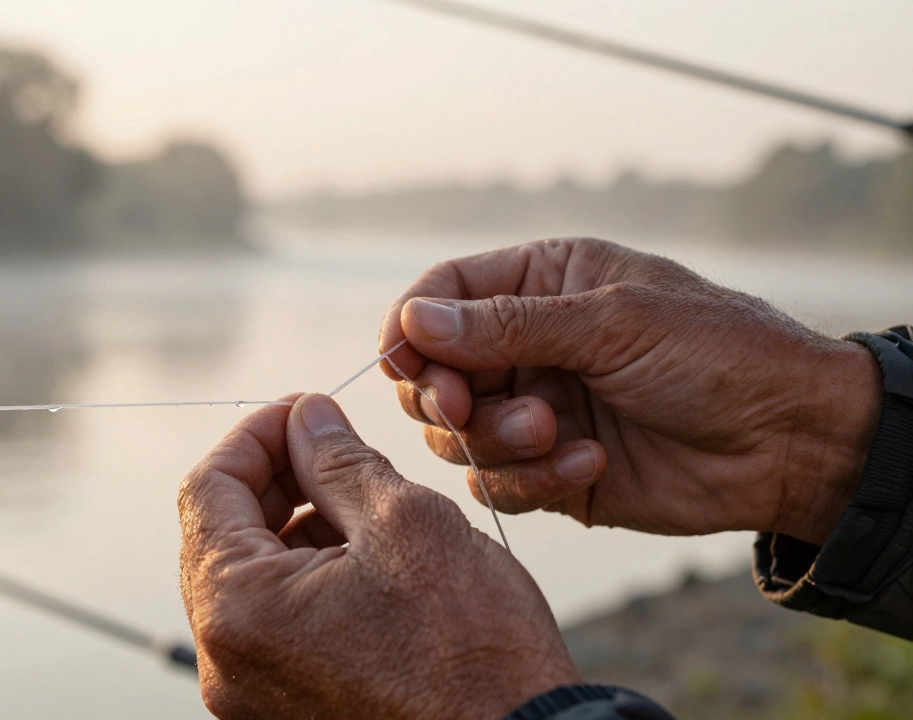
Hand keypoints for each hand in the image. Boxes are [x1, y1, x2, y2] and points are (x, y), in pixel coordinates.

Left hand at [178, 393, 579, 719]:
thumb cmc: (474, 654)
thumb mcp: (406, 523)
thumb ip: (338, 459)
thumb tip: (307, 419)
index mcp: (239, 608)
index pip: (206, 488)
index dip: (255, 434)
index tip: (303, 411)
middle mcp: (226, 661)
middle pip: (220, 534)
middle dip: (275, 478)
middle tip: (332, 444)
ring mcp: (252, 694)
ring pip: (250, 579)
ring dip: (294, 525)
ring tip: (361, 502)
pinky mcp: (285, 711)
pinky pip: (273, 624)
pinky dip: (305, 577)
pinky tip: (363, 557)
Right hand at [379, 238, 881, 544]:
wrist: (791, 442)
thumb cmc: (717, 355)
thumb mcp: (612, 322)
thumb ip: (508, 325)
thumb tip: (414, 320)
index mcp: (542, 282)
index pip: (442, 294)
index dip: (411, 327)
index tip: (405, 362)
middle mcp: (528, 344)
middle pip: (434, 370)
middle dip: (448, 395)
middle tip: (473, 408)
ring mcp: (536, 408)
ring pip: (458, 434)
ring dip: (497, 441)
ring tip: (558, 435)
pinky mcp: (550, 471)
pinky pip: (498, 484)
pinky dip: (532, 481)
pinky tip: (592, 465)